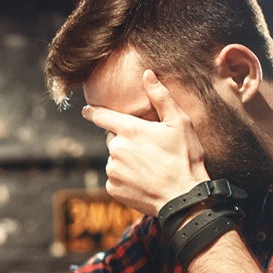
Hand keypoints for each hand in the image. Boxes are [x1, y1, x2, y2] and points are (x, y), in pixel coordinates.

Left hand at [83, 70, 209, 215]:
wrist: (183, 199)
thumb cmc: (185, 158)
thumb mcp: (179, 123)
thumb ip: (161, 97)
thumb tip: (147, 74)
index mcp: (129, 130)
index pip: (102, 116)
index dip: (93, 112)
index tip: (87, 111)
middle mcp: (116, 149)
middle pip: (114, 139)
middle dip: (126, 140)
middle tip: (149, 150)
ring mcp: (112, 170)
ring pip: (115, 159)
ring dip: (127, 160)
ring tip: (150, 167)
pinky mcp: (113, 188)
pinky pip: (115, 178)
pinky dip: (126, 178)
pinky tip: (144, 181)